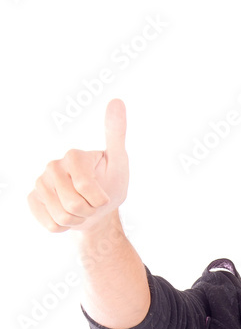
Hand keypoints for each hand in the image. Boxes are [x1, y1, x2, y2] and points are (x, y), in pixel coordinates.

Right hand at [27, 99, 128, 231]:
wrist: (96, 208)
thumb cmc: (110, 183)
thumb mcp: (119, 162)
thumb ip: (116, 134)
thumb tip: (116, 101)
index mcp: (73, 155)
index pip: (86, 188)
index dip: (100, 200)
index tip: (104, 195)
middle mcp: (53, 166)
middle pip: (73, 206)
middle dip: (90, 212)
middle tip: (93, 203)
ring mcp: (40, 183)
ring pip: (62, 218)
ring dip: (78, 220)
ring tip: (82, 209)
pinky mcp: (33, 199)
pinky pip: (50, 224)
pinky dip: (64, 227)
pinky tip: (68, 216)